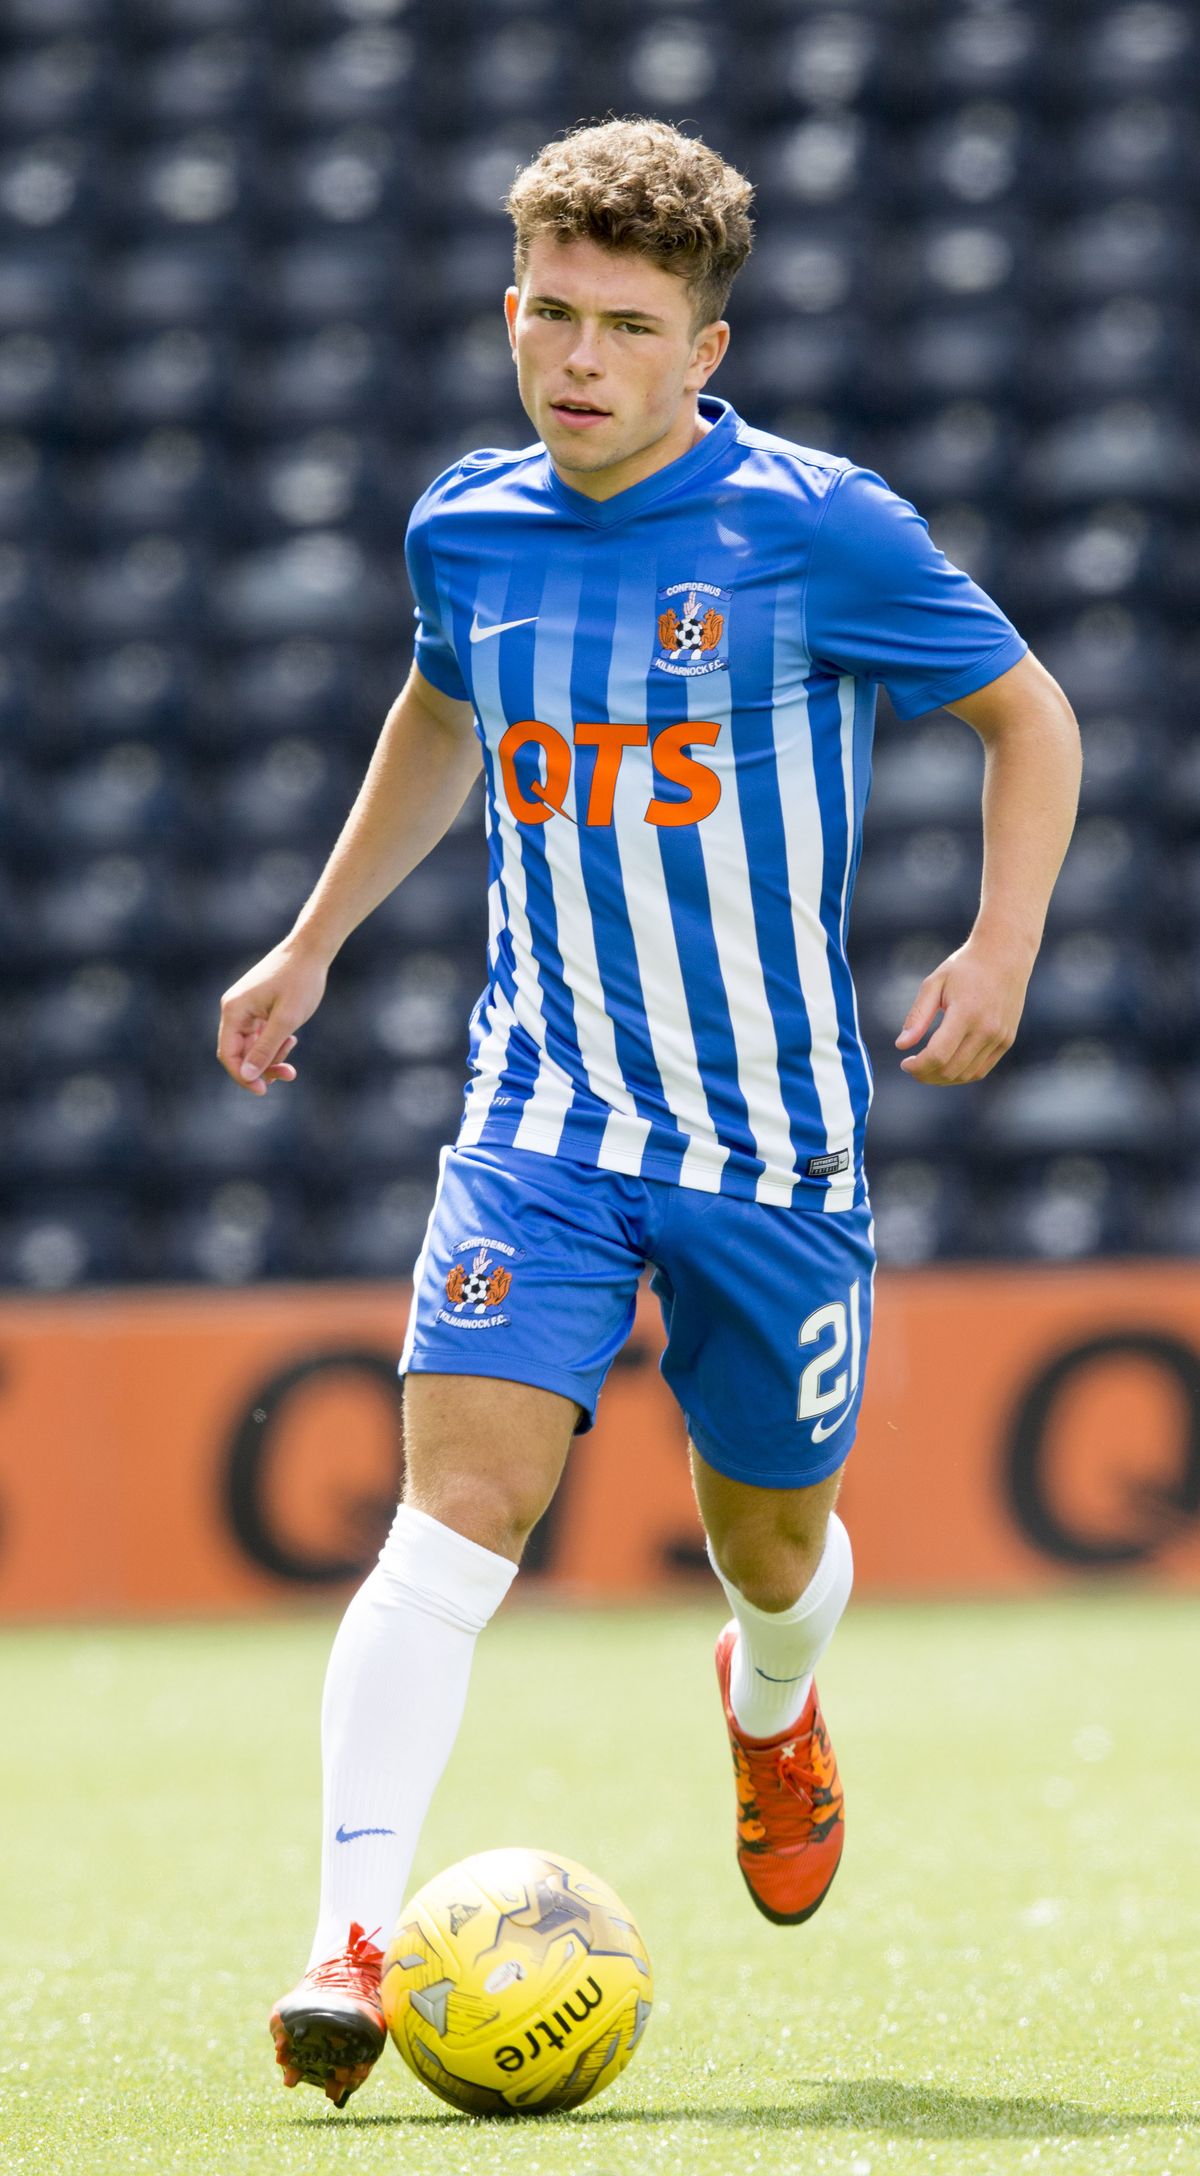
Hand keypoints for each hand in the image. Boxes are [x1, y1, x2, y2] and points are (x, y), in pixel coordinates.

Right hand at [216, 940, 328, 1095]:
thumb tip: (247, 1075)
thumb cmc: (300, 980)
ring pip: (252, 1044)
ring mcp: (245, 1007)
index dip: (243, 1076)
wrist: (310, 950)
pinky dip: (275, 1041)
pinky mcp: (257, 1006)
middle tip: (290, 1074)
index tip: (263, 1091)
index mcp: (234, 1010)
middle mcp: (234, 1009)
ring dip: (271, 1054)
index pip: (228, 1054)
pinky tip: (292, 1037)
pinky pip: (260, 1034)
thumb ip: (266, 1048)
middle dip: (263, 1066)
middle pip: (240, 1052)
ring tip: (293, 1045)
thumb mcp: (286, 1019)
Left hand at [895, 937, 1030, 1084]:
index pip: (938, 1055)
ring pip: (967, 1075)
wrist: (1005, 956)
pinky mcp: (1006, 1041)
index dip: (918, 1066)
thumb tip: (901, 1045)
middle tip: (912, 1068)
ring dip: (942, 1079)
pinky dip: (961, 1074)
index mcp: (966, 1013)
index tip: (905, 1063)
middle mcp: (987, 1029)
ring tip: (926, 1069)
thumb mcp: (934, 983)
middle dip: (926, 1075)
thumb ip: (918, 1015)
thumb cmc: (964, 968)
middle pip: (951, 1070)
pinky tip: (946, 1066)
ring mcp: (1000, 1037)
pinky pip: (981, 1069)